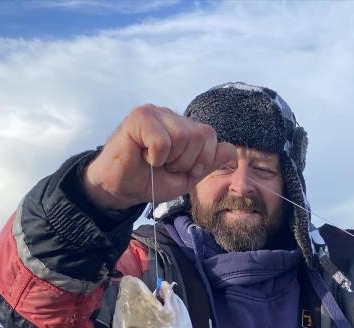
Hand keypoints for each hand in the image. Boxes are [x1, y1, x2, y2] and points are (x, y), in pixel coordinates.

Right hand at [82, 104, 236, 209]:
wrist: (121, 189)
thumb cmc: (151, 181)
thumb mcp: (186, 177)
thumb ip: (208, 163)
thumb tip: (233, 151)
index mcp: (184, 127)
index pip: (210, 136)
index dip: (200, 161)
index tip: (180, 169)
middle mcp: (171, 116)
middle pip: (200, 136)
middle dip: (185, 161)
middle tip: (165, 166)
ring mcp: (156, 112)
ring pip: (182, 137)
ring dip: (169, 160)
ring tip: (153, 161)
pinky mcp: (139, 117)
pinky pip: (162, 141)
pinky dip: (155, 157)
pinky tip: (143, 156)